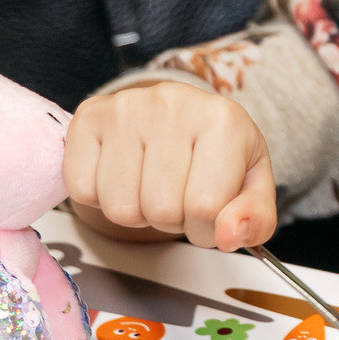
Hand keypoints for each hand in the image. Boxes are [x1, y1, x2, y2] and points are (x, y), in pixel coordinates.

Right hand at [63, 80, 276, 250]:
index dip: (206, 228)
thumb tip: (230, 235)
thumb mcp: (251, 184)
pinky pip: (83, 192)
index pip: (205, 208)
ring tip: (153, 183)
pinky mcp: (88, 117)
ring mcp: (126, 107)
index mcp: (223, 120)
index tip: (209, 209)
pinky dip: (101, 198)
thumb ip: (255, 218)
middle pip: (161, 211)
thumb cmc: (216, 154)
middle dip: (172, 220)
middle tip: (179, 194)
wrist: (179, 117)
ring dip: (138, 212)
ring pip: (120, 209)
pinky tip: (124, 173)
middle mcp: (173, 104)